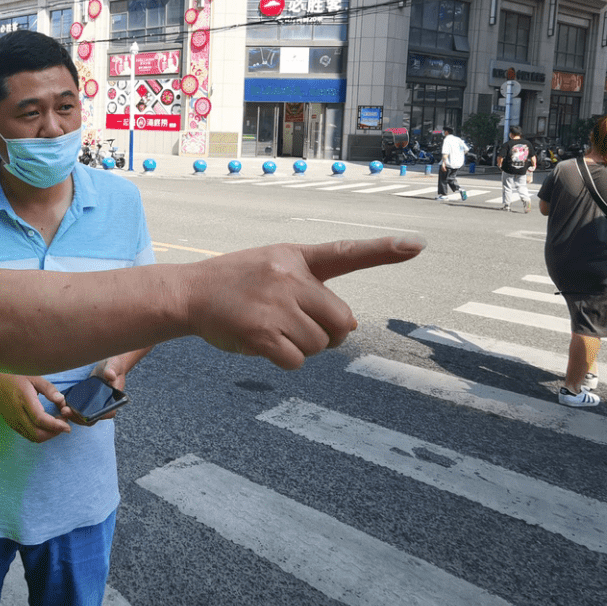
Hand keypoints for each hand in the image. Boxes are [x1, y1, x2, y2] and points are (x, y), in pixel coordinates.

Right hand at [0, 374, 71, 442]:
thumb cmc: (15, 377)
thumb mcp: (34, 377)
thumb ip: (49, 389)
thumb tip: (62, 400)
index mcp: (24, 399)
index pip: (40, 419)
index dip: (55, 425)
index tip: (67, 426)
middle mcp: (17, 413)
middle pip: (37, 433)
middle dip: (54, 433)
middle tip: (63, 424)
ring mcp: (13, 421)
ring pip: (33, 437)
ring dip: (48, 435)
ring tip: (56, 425)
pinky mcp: (12, 425)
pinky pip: (28, 436)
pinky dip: (40, 434)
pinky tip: (46, 426)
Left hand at [59, 360, 127, 426]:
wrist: (108, 365)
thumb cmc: (113, 365)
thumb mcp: (114, 364)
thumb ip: (112, 369)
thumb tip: (110, 375)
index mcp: (114, 400)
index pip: (107, 414)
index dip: (96, 416)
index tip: (83, 414)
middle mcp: (104, 407)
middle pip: (92, 419)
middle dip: (78, 417)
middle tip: (65, 410)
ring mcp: (94, 406)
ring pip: (83, 417)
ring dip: (72, 415)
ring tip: (61, 408)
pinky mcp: (86, 403)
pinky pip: (78, 411)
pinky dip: (70, 410)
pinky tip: (60, 405)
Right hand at [186, 237, 423, 370]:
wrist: (188, 293)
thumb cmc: (237, 283)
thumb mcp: (272, 265)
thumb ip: (310, 287)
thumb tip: (345, 329)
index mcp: (296, 257)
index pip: (346, 252)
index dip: (385, 250)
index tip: (417, 245)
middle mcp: (289, 277)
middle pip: (342, 321)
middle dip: (329, 333)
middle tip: (301, 327)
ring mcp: (275, 304)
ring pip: (320, 345)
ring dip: (303, 347)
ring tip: (274, 330)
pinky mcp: (260, 333)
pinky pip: (296, 360)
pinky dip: (285, 360)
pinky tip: (263, 345)